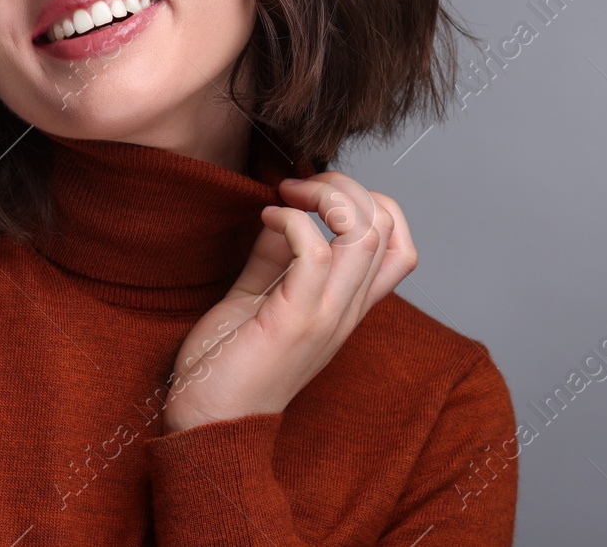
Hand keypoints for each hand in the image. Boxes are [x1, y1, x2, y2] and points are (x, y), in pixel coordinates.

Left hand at [158, 171, 417, 433]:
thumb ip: (276, 258)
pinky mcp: (296, 320)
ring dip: (328, 196)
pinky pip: (316, 251)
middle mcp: (347, 311)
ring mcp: (327, 316)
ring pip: (366, 233)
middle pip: (387, 227)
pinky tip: (267, 219)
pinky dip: (292, 220)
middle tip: (299, 185)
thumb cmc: (228, 364)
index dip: (371, 202)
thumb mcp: (258, 297)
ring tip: (288, 195)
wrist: (207, 421)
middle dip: (346, 186)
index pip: (399, 245)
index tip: (316, 193)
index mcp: (345, 306)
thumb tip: (285, 214)